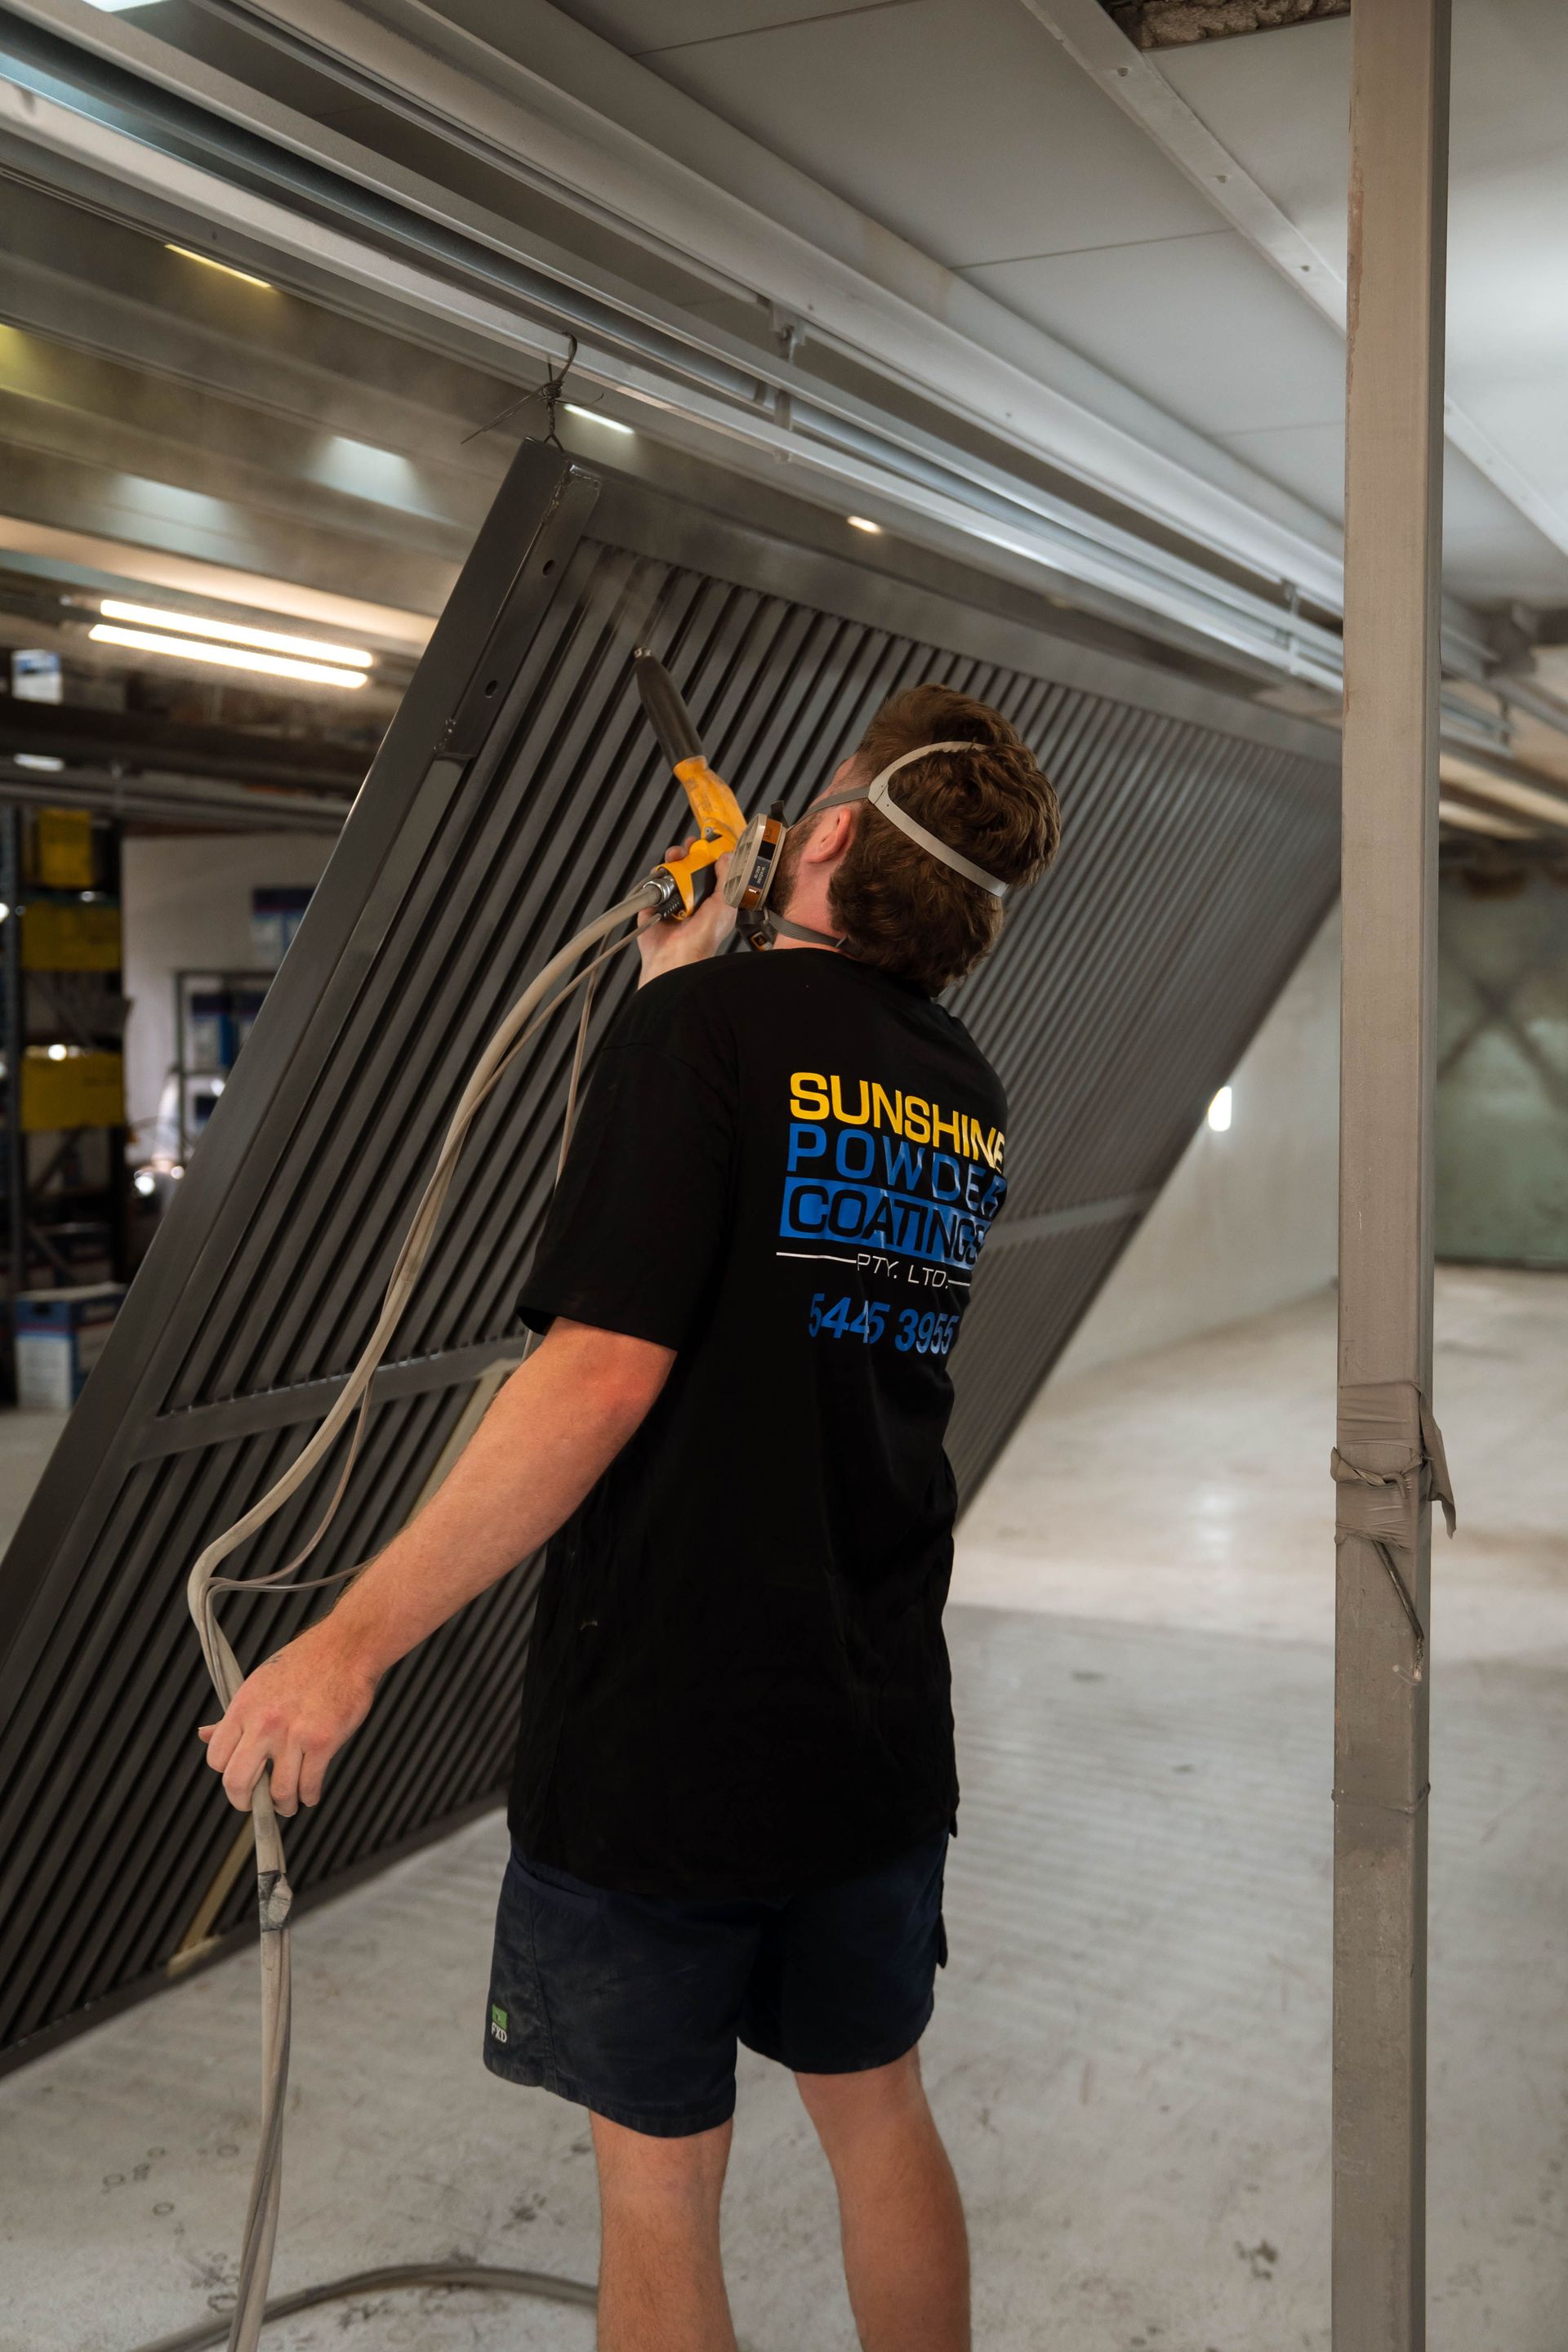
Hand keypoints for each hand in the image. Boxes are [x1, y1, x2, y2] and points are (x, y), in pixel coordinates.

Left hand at [198, 1618, 376, 1815]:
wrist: (346, 1647)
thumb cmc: (305, 1663)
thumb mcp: (259, 1683)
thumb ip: (234, 1716)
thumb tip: (204, 1735)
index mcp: (244, 1707)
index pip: (217, 1758)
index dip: (227, 1774)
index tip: (240, 1778)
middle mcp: (264, 1722)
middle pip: (237, 1783)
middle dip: (245, 1802)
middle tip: (256, 1805)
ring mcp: (294, 1734)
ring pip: (279, 1792)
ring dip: (284, 1806)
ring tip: (290, 1804)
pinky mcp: (323, 1741)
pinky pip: (310, 1785)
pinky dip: (310, 1796)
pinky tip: (310, 1793)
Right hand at [638, 840, 733, 986]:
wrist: (676, 954)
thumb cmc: (703, 938)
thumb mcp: (725, 903)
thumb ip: (727, 878)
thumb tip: (726, 857)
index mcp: (711, 901)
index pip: (711, 872)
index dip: (709, 857)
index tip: (708, 844)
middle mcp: (692, 900)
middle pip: (689, 868)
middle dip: (687, 854)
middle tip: (688, 848)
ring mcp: (672, 902)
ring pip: (671, 873)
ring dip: (672, 861)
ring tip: (674, 858)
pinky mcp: (654, 905)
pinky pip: (652, 884)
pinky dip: (655, 876)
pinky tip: (661, 874)